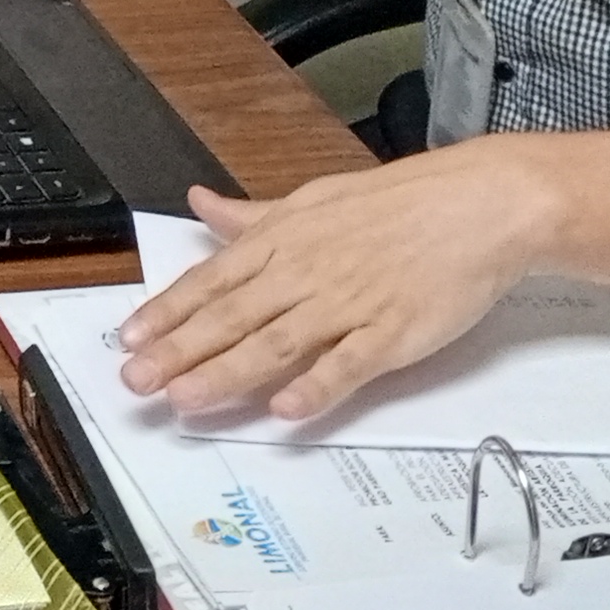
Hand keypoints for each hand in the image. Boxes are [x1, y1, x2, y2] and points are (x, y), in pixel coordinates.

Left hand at [113, 149, 563, 421]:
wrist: (480, 203)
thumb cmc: (398, 204)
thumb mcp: (314, 198)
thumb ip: (253, 217)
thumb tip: (200, 205)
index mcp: (285, 239)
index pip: (213, 281)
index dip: (169, 312)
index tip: (130, 340)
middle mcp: (307, 271)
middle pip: (233, 318)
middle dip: (179, 352)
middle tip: (137, 383)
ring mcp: (350, 303)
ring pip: (277, 344)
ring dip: (228, 374)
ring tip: (186, 400)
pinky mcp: (394, 332)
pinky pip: (349, 364)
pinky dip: (317, 386)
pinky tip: (285, 410)